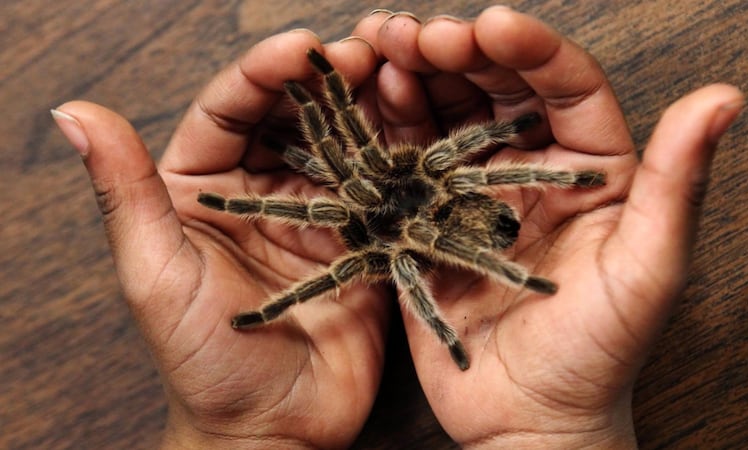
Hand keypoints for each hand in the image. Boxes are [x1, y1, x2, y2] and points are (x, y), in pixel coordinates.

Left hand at [53, 31, 389, 448]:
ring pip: (342, 144)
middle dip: (325, 79)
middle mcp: (262, 191)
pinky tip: (422, 129)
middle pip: (293, 116)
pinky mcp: (362, 242)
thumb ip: (124, 193)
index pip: (229, 110)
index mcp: (202, 187)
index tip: (299, 47)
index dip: (262, 73)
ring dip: (368, 106)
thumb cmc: (201, 361)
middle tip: (362, 53)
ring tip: (399, 74)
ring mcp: (317, 214)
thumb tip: (73, 112)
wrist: (272, 427)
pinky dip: (401, 158)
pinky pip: (382, 191)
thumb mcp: (153, 274)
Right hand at [355, 6, 742, 447]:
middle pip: (495, 88)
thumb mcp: (649, 270)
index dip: (529, 49)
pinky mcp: (427, 219)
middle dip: (457, 51)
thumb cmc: (599, 353)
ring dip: (415, 73)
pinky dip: (386, 125)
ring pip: (445, 113)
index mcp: (591, 169)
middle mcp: (530, 168)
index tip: (489, 25)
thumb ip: (679, 184)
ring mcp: (474, 191)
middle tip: (418, 33)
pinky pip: (405, 161)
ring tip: (382, 46)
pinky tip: (369, 96)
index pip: (565, 86)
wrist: (528, 416)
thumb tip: (723, 96)